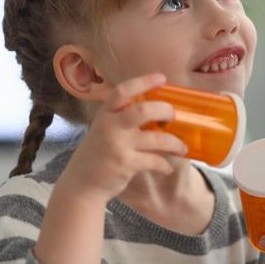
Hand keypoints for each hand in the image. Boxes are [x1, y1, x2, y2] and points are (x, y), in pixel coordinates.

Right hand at [59, 73, 187, 203]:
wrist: (81, 185)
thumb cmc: (97, 156)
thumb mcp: (103, 130)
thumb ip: (121, 119)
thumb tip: (155, 113)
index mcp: (105, 114)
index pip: (123, 91)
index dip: (143, 82)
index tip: (161, 78)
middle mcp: (110, 126)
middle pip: (143, 111)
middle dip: (165, 111)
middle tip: (174, 116)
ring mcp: (118, 145)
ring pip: (156, 138)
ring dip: (175, 143)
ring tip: (182, 148)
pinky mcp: (126, 164)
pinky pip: (155, 160)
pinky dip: (165, 164)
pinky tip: (167, 167)